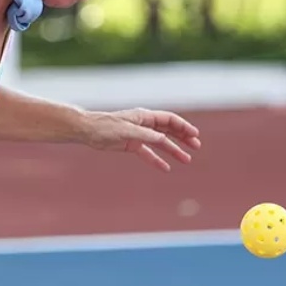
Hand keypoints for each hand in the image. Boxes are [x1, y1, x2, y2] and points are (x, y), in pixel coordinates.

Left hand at [82, 108, 201, 171]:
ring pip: (161, 143)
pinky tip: (166, 168)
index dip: (183, 126)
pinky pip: (148, 153)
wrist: (88, 131)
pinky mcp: (131, 145)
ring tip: (187, 160)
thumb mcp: (128, 131)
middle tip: (197, 147)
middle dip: (183, 138)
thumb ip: (146, 135)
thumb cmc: (106, 126)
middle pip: (168, 130)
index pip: (169, 120)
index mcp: (144, 116)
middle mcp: (144, 124)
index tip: (195, 135)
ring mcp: (138, 135)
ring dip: (174, 150)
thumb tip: (163, 138)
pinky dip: (157, 160)